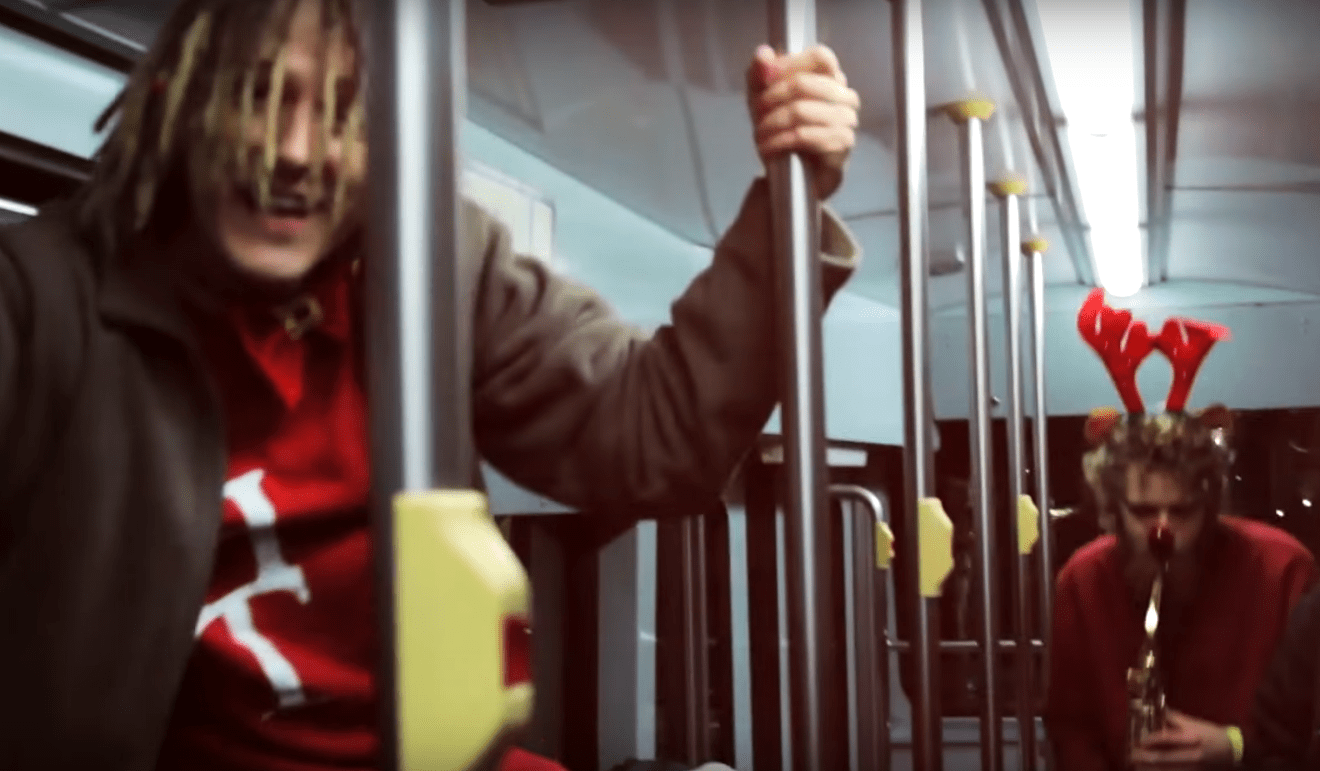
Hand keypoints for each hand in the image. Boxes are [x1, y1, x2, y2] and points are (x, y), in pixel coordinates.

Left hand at [745, 44, 859, 199]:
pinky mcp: (842, 144)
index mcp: (830, 78)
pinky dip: (780, 142)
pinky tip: (769, 148)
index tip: (765, 80)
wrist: (791, 176)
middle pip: (804, 83)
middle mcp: (844, 96)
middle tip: (756, 113)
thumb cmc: (782, 132)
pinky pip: (807, 136)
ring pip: (801, 110)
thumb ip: (760, 75)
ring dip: (772, 123)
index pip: (820, 56)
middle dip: (771, 98)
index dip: (789, 64)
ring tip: (760, 135)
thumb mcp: (762, 100)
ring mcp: (847, 120)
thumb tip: (763, 54)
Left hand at [1130, 710, 1234, 769]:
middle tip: (1131, 755)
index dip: (1150, 740)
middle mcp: (1192, 755)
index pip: (1166, 739)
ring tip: (1137, 766)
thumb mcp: (1193, 723)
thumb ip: (1172, 717)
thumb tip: (1154, 711)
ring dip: (1150, 769)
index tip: (1138, 741)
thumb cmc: (1210, 733)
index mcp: (1191, 738)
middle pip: (1164, 759)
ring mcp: (1193, 768)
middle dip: (1145, 758)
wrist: (1232, 750)